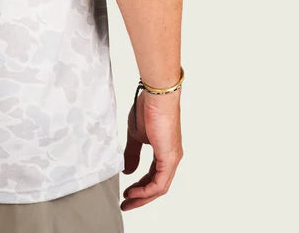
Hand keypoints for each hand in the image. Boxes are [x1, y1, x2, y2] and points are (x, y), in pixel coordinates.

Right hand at [122, 88, 182, 210]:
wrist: (156, 96)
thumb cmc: (147, 109)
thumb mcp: (135, 135)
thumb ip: (132, 154)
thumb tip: (128, 171)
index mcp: (164, 151)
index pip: (152, 176)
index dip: (139, 186)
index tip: (126, 193)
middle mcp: (171, 158)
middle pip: (157, 185)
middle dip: (141, 197)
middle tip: (126, 204)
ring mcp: (172, 158)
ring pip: (160, 187)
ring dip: (143, 196)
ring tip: (128, 200)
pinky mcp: (170, 158)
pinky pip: (160, 182)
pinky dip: (147, 189)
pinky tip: (135, 191)